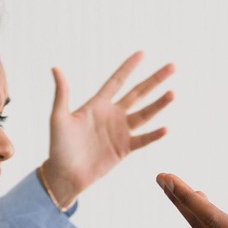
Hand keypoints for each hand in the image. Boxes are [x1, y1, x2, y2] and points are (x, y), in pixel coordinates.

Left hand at [38, 52, 175, 208]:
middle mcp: (113, 115)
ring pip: (145, 114)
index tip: (143, 53)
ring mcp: (120, 132)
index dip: (129, 67)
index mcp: (97, 104)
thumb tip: (55, 68)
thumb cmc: (59, 146)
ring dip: (159, 104)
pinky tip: (166, 128)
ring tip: (173, 92)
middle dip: (155, 80)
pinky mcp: (124, 149)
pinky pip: (142, 140)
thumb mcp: (58, 118)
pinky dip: (154, 135)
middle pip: (138, 93)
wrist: (65, 175)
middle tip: (172, 66)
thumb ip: (62, 93)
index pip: (117, 81)